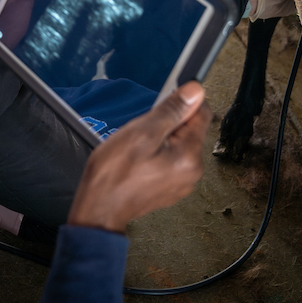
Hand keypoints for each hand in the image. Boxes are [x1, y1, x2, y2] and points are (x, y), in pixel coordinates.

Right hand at [66, 82, 210, 233]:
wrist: (99, 210)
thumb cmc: (115, 174)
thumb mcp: (141, 132)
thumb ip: (172, 111)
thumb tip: (196, 91)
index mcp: (190, 156)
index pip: (202, 112)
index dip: (182, 102)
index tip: (162, 105)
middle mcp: (194, 170)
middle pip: (190, 129)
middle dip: (168, 123)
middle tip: (142, 132)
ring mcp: (183, 181)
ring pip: (178, 143)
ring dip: (161, 138)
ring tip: (138, 149)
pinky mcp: (172, 187)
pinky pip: (170, 159)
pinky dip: (157, 153)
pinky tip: (139, 161)